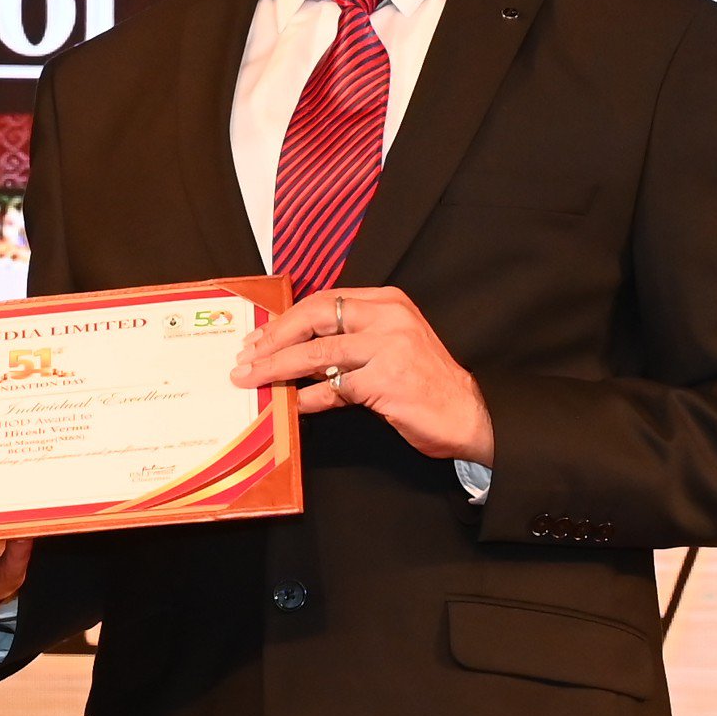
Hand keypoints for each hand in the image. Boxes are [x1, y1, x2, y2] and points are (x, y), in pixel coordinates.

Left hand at [230, 285, 492, 466]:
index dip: (287, 319)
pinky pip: (334, 387)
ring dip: (278, 367)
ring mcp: (389, 346)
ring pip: (318, 351)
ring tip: (253, 379)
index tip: (260, 337)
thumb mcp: (391, 349)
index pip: (325, 300)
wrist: (468, 415)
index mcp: (388, 302)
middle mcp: (389, 317)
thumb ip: (351, 343)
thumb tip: (296, 353)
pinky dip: (308, 397)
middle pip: (316, 316)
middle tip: (247, 357)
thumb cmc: (427, 385)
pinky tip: (293, 405)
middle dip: (275, 337)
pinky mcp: (387, 379)